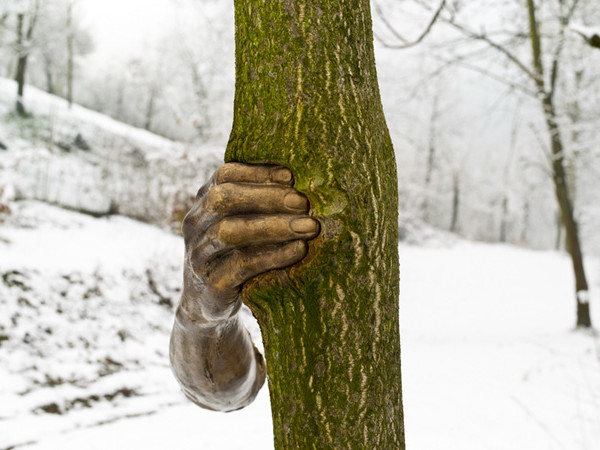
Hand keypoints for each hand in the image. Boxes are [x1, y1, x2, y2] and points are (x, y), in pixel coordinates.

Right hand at [180, 163, 319, 323]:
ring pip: (229, 232)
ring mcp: (199, 255)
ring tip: (309, 226)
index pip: (224, 175)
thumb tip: (303, 181)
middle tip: (303, 203)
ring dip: (273, 226)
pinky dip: (272, 256)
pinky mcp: (211, 285)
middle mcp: (196, 224)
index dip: (257, 172)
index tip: (290, 176)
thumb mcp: (242, 221)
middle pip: (223, 199)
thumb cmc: (235, 251)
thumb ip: (260, 202)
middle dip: (267, 197)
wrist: (207, 301)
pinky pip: (241, 265)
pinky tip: (298, 249)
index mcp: (204, 201)